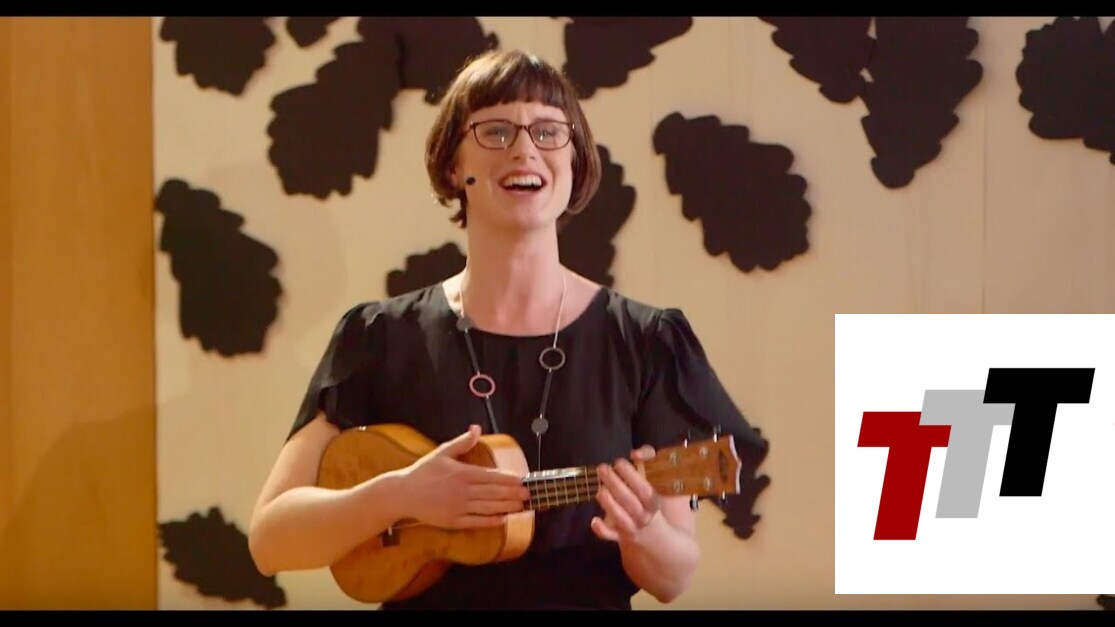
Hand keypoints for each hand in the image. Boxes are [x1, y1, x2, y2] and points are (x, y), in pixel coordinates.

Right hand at [398, 425, 530, 528]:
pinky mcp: (453, 521)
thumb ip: (462, 442)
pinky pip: (476, 522)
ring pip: (488, 508)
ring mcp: (458, 507)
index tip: (522, 480)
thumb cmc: (423, 472)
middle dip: (513, 494)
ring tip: (521, 507)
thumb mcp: (442, 453)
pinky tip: (502, 519)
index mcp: (462, 473)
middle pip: (494, 493)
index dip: (508, 479)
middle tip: (529, 494)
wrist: (403, 494)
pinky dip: (490, 521)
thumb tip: (476, 428)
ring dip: (507, 507)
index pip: (491, 476)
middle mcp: (462, 491)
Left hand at [591, 445, 661, 542]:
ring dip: (609, 504)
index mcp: (653, 502)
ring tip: (600, 489)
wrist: (655, 535)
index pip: (644, 490)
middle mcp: (644, 516)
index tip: (619, 462)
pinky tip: (594, 520)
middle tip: (602, 468)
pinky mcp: (620, 536)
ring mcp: (632, 527)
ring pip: (621, 519)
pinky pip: (611, 536)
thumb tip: (636, 453)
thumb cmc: (651, 499)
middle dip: (615, 484)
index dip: (632, 476)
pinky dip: (602, 530)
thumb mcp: (655, 478)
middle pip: (630, 502)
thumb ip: (648, 458)